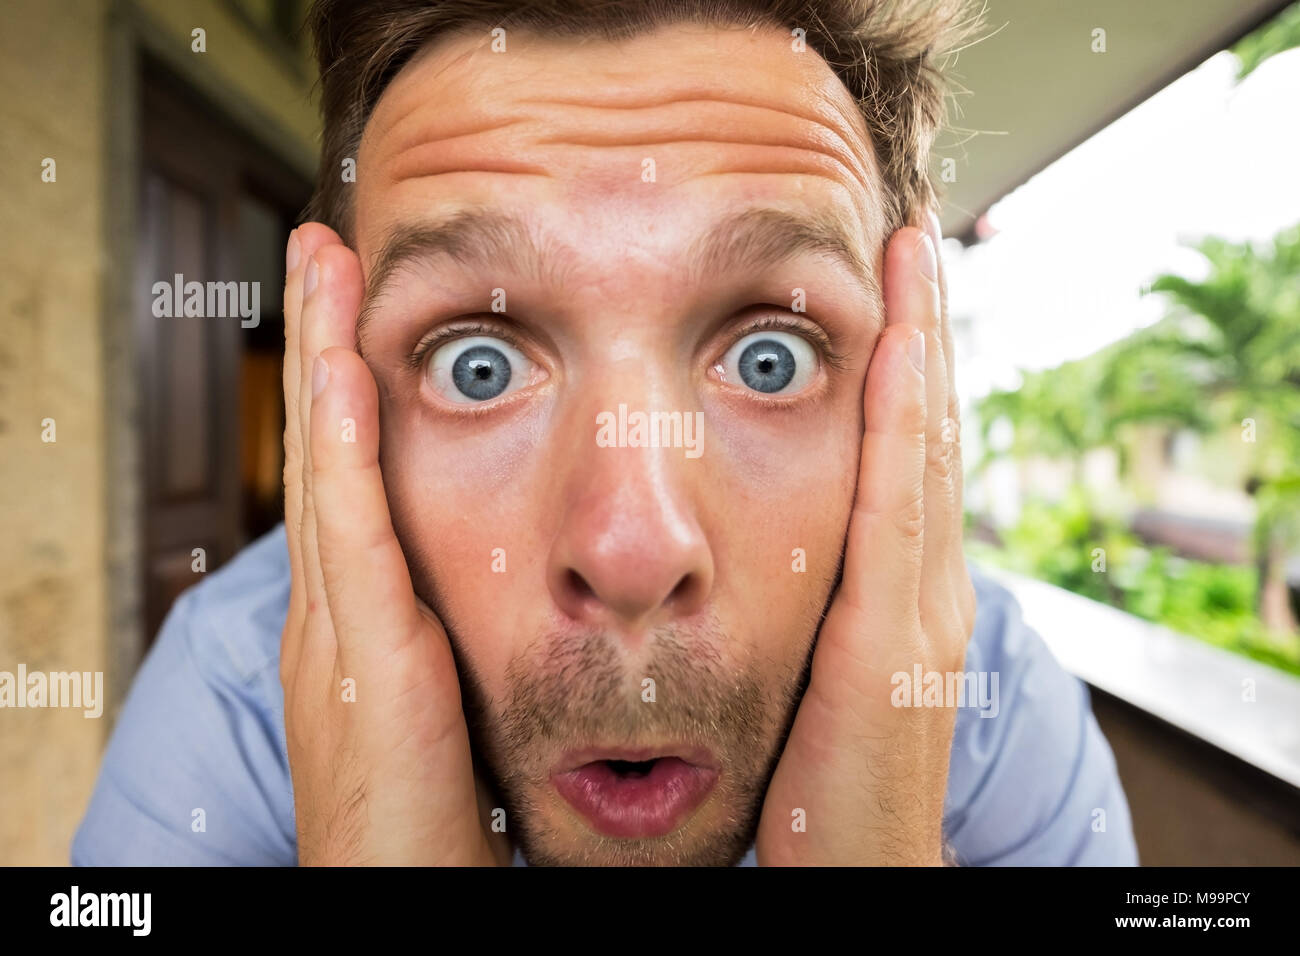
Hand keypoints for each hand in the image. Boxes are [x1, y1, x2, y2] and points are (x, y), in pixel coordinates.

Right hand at [279, 224, 506, 865]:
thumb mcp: (442, 702)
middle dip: (321, 342)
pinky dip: (342, 451)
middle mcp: (336, 611)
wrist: (403, 894)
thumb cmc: (437, 819)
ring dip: (321, 360)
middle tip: (323, 247)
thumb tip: (520, 586)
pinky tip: (344, 373)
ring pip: (327, 469)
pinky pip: (351, 539)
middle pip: (327, 450)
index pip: (354, 477)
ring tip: (320, 263)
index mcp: (362, 619)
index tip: (364, 307)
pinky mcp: (360, 665)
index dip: (350, 388)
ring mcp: (335, 633)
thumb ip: (461, 636)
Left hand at [755, 210, 975, 864]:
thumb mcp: (810, 673)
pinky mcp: (896, 643)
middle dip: (922, 334)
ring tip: (913, 261)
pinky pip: (898, 510)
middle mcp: (925, 588)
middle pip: (923, 434)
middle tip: (913, 240)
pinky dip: (904, 425)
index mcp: (897, 593)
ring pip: (921, 452)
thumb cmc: (818, 788)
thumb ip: (799, 606)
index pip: (899, 457)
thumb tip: (745, 550)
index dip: (900, 368)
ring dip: (920, 351)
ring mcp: (922, 611)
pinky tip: (898, 353)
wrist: (849, 876)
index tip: (884, 287)